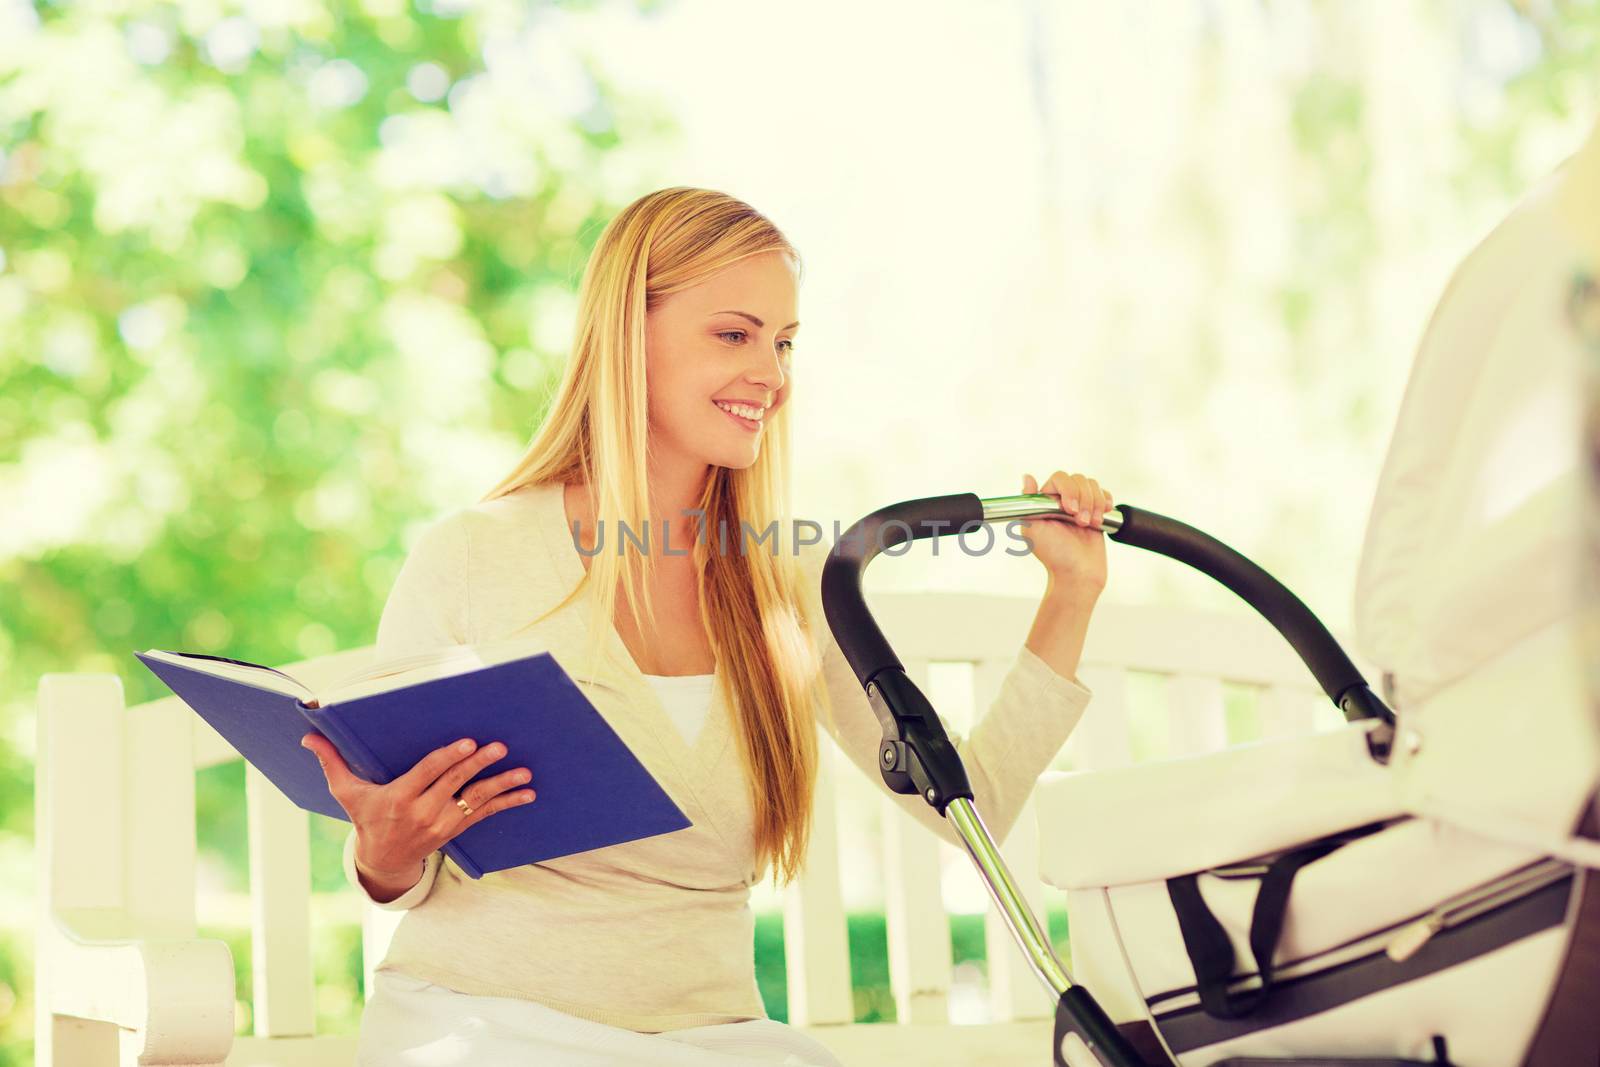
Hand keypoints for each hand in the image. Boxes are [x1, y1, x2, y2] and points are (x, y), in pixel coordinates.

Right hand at [300, 732, 535, 882]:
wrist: (383, 859)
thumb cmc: (365, 817)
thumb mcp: (346, 793)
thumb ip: (331, 762)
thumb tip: (307, 737)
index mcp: (399, 798)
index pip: (428, 773)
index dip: (448, 758)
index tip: (467, 743)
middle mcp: (424, 811)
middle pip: (455, 783)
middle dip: (479, 764)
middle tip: (500, 747)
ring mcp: (443, 822)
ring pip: (477, 799)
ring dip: (503, 785)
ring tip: (525, 773)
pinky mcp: (457, 827)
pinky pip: (486, 814)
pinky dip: (508, 803)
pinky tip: (528, 793)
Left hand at [1017, 470, 1111, 598]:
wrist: (1078, 574)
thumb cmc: (1055, 556)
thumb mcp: (1033, 530)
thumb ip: (1028, 503)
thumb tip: (1027, 477)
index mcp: (1046, 502)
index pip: (1059, 478)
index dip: (1068, 490)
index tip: (1070, 510)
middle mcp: (1062, 501)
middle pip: (1078, 479)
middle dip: (1084, 499)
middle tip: (1081, 522)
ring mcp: (1080, 506)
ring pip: (1093, 485)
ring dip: (1095, 503)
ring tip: (1092, 523)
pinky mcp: (1096, 513)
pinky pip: (1105, 495)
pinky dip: (1106, 502)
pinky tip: (1101, 517)